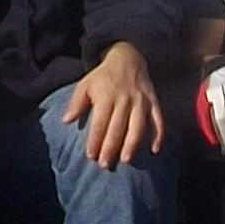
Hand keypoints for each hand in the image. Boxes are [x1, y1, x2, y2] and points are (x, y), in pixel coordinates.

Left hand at [62, 43, 165, 170]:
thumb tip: (65, 121)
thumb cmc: (103, 77)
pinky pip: (158, 120)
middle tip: (105, 165)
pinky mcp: (153, 102)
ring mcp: (141, 101)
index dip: (95, 140)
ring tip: (126, 160)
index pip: (100, 123)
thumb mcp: (85, 85)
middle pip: (118, 128)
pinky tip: (154, 150)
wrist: (127, 58)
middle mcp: (125, 100)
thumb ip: (76, 103)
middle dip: (111, 148)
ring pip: (138, 126)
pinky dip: (158, 135)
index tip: (90, 156)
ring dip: (132, 144)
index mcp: (106, 96)